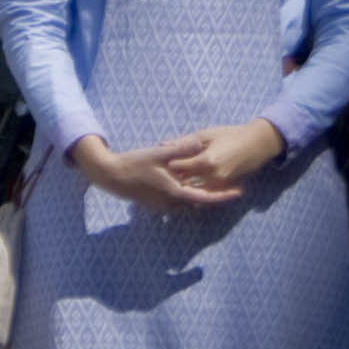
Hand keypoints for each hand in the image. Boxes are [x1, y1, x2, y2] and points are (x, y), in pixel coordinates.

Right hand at [70, 129, 257, 214]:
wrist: (110, 175)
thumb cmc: (134, 163)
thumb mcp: (158, 153)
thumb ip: (181, 150)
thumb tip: (200, 144)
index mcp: (174, 191)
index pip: (205, 197)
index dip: (223, 196)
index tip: (238, 193)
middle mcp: (170, 202)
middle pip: (198, 202)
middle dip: (213, 195)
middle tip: (229, 185)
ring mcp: (162, 205)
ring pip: (187, 202)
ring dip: (198, 193)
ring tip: (210, 182)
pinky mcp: (155, 203)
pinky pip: (176, 200)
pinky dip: (185, 193)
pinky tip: (185, 180)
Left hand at [161, 119, 284, 194]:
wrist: (257, 144)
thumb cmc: (230, 134)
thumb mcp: (206, 134)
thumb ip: (184, 142)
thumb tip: (162, 144)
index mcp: (206, 160)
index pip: (181, 167)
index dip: (168, 166)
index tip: (156, 164)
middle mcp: (213, 175)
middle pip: (186, 181)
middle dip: (173, 179)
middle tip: (157, 178)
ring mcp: (220, 183)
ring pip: (196, 190)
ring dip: (184, 187)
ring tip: (168, 185)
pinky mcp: (226, 186)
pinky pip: (207, 191)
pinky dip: (196, 190)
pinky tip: (187, 187)